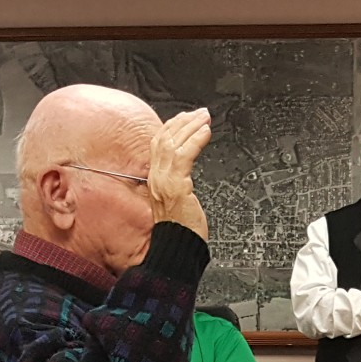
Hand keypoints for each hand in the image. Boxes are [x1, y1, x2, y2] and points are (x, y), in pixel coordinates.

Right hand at [148, 108, 211, 239]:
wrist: (177, 247)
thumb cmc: (181, 228)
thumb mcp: (176, 199)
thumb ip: (177, 181)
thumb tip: (185, 169)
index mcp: (154, 178)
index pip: (157, 144)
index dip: (171, 127)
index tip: (185, 117)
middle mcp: (156, 177)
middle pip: (164, 139)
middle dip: (183, 122)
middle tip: (201, 113)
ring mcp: (163, 181)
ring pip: (173, 143)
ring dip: (191, 127)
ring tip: (206, 119)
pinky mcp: (175, 186)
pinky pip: (184, 156)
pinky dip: (195, 141)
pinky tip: (206, 133)